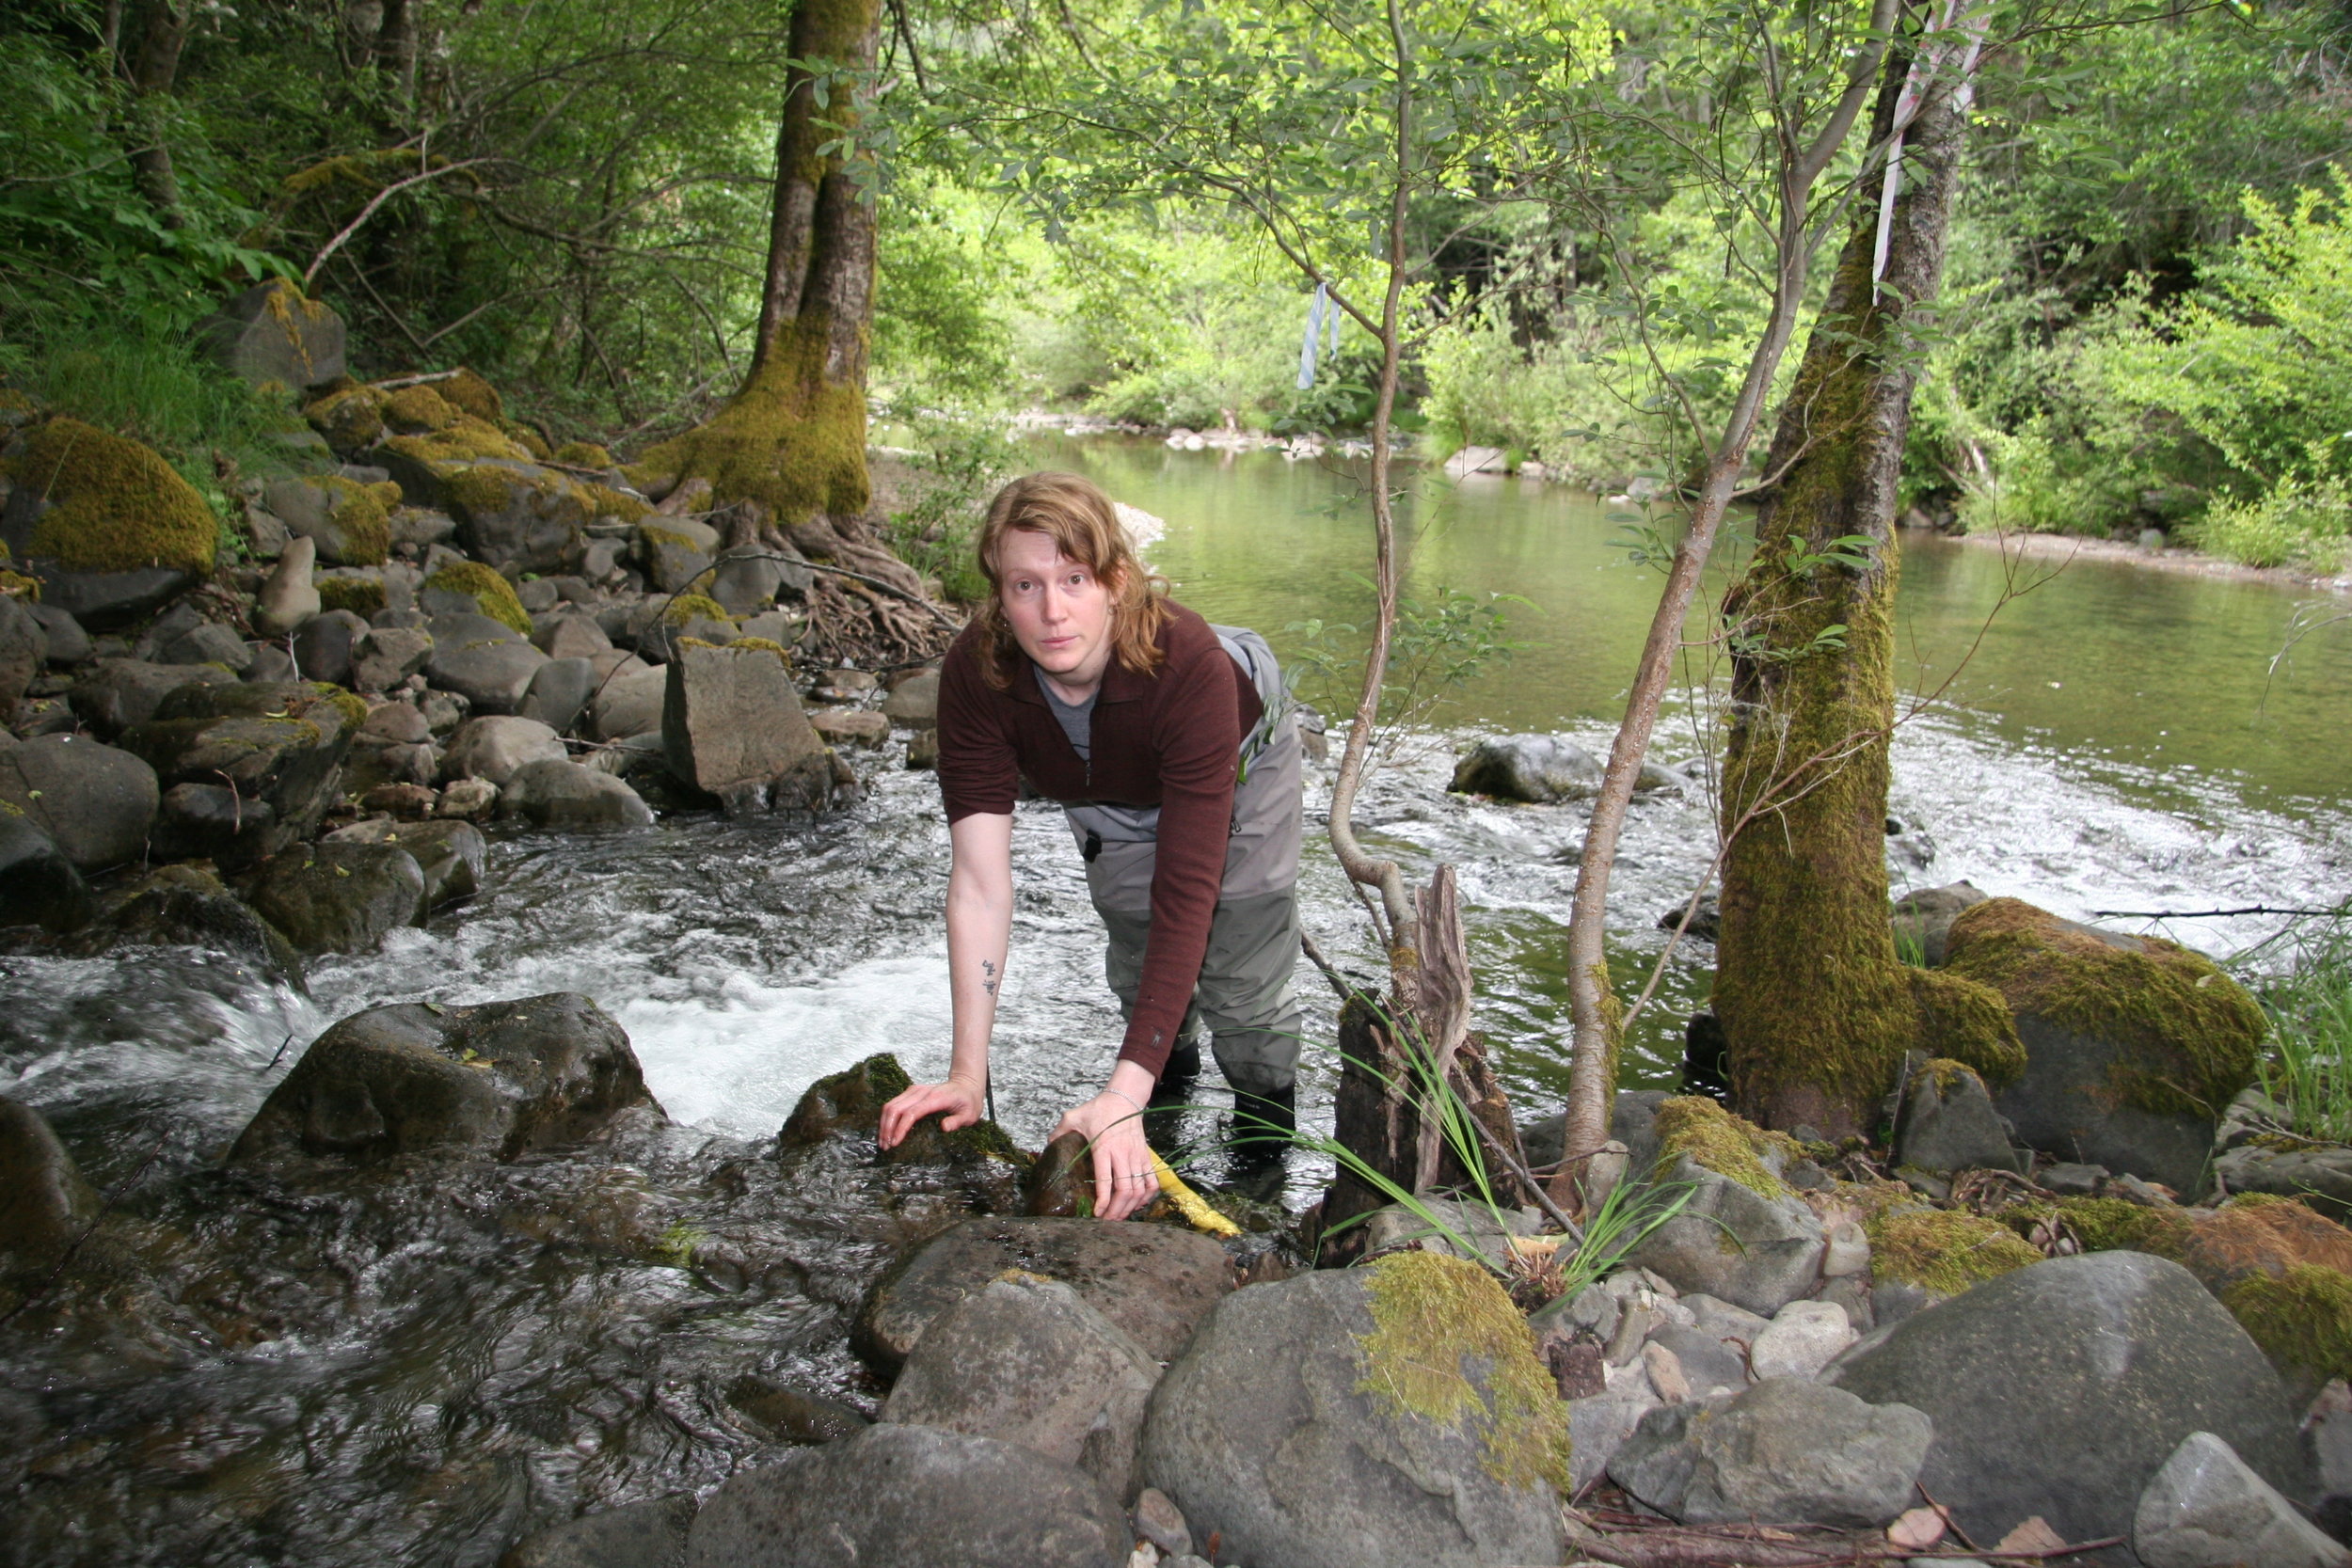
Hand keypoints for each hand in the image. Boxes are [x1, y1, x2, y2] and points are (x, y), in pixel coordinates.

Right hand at [877, 1077, 983, 1149]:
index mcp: (935, 1098)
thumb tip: (944, 1127)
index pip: (912, 1113)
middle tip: (886, 1146)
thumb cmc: (968, 1101)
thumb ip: (957, 1121)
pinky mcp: (911, 1092)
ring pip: (891, 1105)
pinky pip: (894, 1104)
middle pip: (896, 1108)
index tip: (895, 1143)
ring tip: (883, 1141)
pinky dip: (887, 1118)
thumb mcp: (970, 1115)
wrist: (966, 1085)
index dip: (901, 1128)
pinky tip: (886, 1131)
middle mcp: (921, 1092)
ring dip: (884, 1123)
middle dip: (887, 1128)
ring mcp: (914, 1091)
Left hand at [1052, 1090, 1158, 1220]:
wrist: (1125, 1097)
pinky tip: (1137, 1204)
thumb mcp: (1074, 1116)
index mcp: (1104, 1147)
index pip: (1106, 1180)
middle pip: (1125, 1190)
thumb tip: (1049, 1146)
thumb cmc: (1099, 1108)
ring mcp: (1137, 1156)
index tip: (1097, 1213)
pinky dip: (1147, 1196)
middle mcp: (1123, 1154)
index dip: (1103, 1200)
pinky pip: (1151, 1181)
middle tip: (1107, 1221)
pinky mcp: (1145, 1156)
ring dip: (1131, 1207)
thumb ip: (1060, 1131)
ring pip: (1139, 1189)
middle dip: (1117, 1210)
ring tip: (1119, 1217)